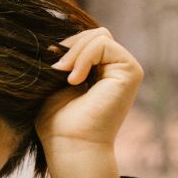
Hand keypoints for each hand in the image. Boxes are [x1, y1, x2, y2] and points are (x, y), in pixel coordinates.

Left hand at [35, 28, 141, 177]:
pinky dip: (83, 57)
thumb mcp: (53, 84)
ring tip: (64, 77)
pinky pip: (103, 44)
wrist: (69, 144)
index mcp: (97, 71)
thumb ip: (60, 61)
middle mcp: (113, 69)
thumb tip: (54, 41)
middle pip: (93, 33)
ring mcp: (124, 69)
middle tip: (55, 70)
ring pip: (98, 35)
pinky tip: (73, 80)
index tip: (48, 66)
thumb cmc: (56, 122)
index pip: (84, 39)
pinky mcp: (130, 71)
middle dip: (69, 46)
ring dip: (74, 53)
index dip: (64, 46)